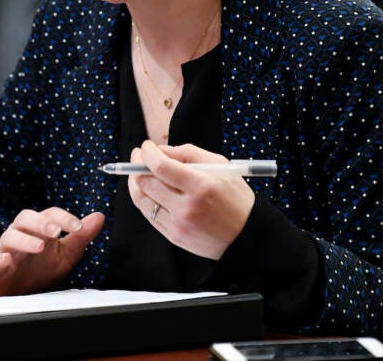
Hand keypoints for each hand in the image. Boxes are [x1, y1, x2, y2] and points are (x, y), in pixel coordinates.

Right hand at [0, 207, 104, 296]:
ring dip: (25, 240)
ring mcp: (7, 250)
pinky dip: (0, 260)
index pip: (50, 214)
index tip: (78, 226)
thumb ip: (81, 236)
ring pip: (10, 237)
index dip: (64, 218)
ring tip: (40, 246)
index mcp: (38, 228)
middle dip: (42, 223)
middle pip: (26, 218)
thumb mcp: (67, 254)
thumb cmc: (42, 268)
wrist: (20, 292)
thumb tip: (99, 216)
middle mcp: (21, 234)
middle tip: (56, 231)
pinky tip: (7, 260)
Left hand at [127, 140, 254, 259]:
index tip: (146, 146)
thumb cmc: (235, 197)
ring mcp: (178, 225)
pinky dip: (144, 199)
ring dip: (135, 182)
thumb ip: (188, 153)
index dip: (147, 153)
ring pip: (142, 200)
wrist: (247, 236)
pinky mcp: (174, 237)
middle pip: (146, 183)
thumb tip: (160, 150)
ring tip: (139, 171)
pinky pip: (149, 215)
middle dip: (136, 164)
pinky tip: (148, 190)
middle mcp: (187, 208)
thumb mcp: (221, 166)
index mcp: (201, 186)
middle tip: (138, 155)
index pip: (161, 167)